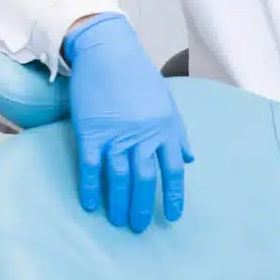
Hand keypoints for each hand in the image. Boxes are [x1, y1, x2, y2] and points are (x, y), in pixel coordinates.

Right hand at [63, 13, 192, 232]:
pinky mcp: (90, 131)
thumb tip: (189, 159)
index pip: (174, 170)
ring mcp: (115, 134)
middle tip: (139, 228)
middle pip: (144, 180)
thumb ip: (177, 132)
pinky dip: (91, 188)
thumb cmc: (138, 76)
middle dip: (142, 207)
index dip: (174, 196)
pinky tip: (91, 205)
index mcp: (164, 127)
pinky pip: (91, 167)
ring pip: (118, 178)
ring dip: (118, 203)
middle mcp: (142, 134)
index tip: (173, 216)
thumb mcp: (166, 102)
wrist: (107, 52)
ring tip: (117, 221)